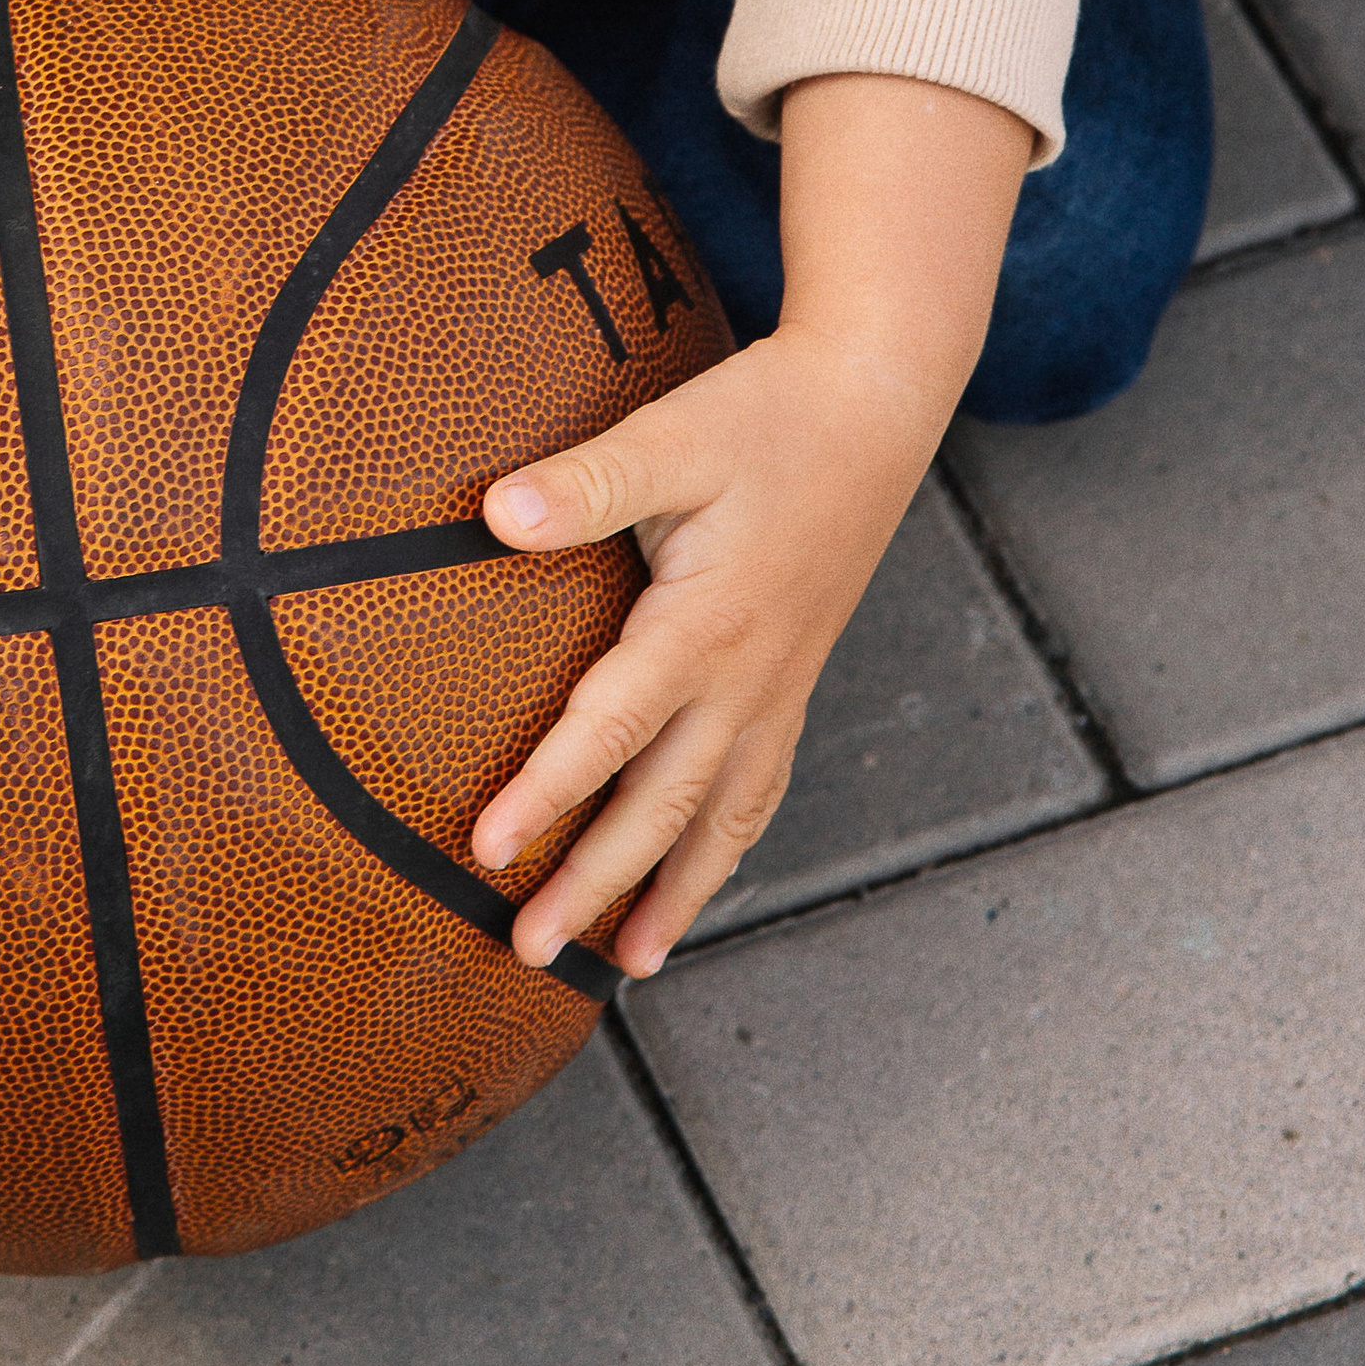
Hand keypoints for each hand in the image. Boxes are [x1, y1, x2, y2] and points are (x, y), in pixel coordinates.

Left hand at [472, 71, 1032, 975]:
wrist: (878, 402)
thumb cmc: (771, 415)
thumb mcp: (674, 434)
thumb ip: (588, 483)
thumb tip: (498, 514)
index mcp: (707, 624)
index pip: (611, 730)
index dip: (546, 793)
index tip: (486, 850)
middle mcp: (747, 677)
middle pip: (662, 806)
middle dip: (594, 884)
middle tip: (529, 949)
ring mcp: (779, 687)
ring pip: (722, 818)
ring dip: (672, 893)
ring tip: (630, 963)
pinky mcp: (794, 679)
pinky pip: (760, 789)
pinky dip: (725, 848)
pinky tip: (700, 877)